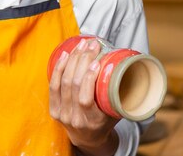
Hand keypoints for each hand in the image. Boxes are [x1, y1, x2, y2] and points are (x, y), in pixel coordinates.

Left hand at [49, 38, 119, 154]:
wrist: (88, 138)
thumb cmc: (106, 121)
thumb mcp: (117, 112)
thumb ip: (121, 94)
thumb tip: (128, 65)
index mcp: (91, 121)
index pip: (85, 98)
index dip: (89, 77)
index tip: (97, 61)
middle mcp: (74, 118)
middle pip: (73, 84)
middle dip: (82, 60)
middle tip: (92, 45)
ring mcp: (61, 113)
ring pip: (63, 81)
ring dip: (73, 59)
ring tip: (82, 45)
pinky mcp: (54, 108)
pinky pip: (53, 85)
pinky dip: (59, 67)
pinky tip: (66, 54)